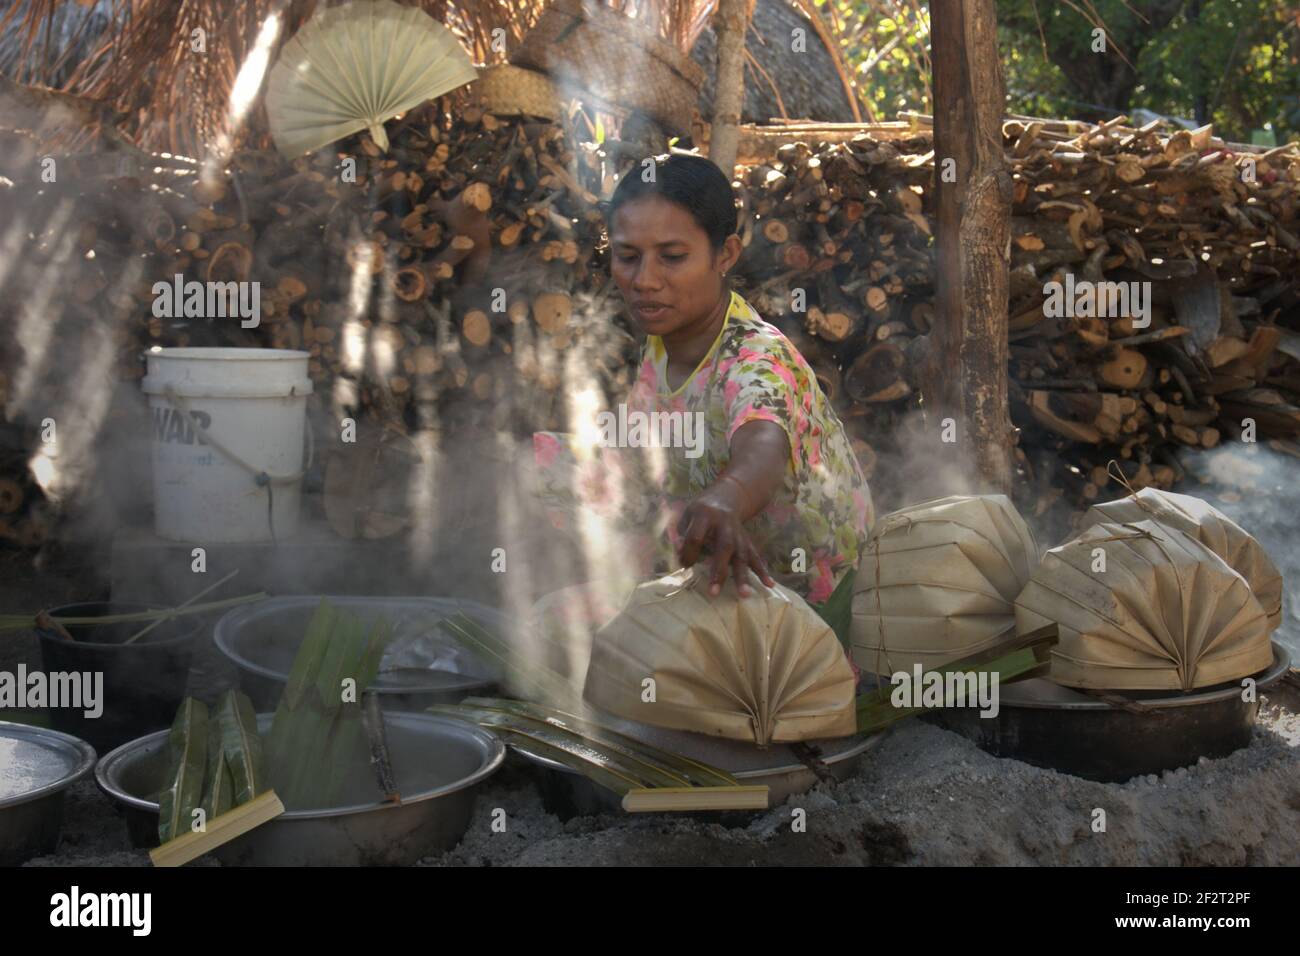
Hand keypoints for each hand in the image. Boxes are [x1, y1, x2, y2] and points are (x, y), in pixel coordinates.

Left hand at [675, 480, 775, 596]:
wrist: (726, 497)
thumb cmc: (701, 511)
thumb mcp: (687, 515)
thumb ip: (682, 534)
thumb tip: (680, 554)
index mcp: (705, 515)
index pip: (696, 537)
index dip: (688, 553)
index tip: (684, 565)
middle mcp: (724, 524)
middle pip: (724, 547)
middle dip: (719, 571)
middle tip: (714, 592)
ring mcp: (738, 533)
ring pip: (742, 555)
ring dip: (743, 576)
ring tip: (744, 594)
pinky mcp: (747, 540)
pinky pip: (755, 556)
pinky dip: (762, 571)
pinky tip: (769, 585)